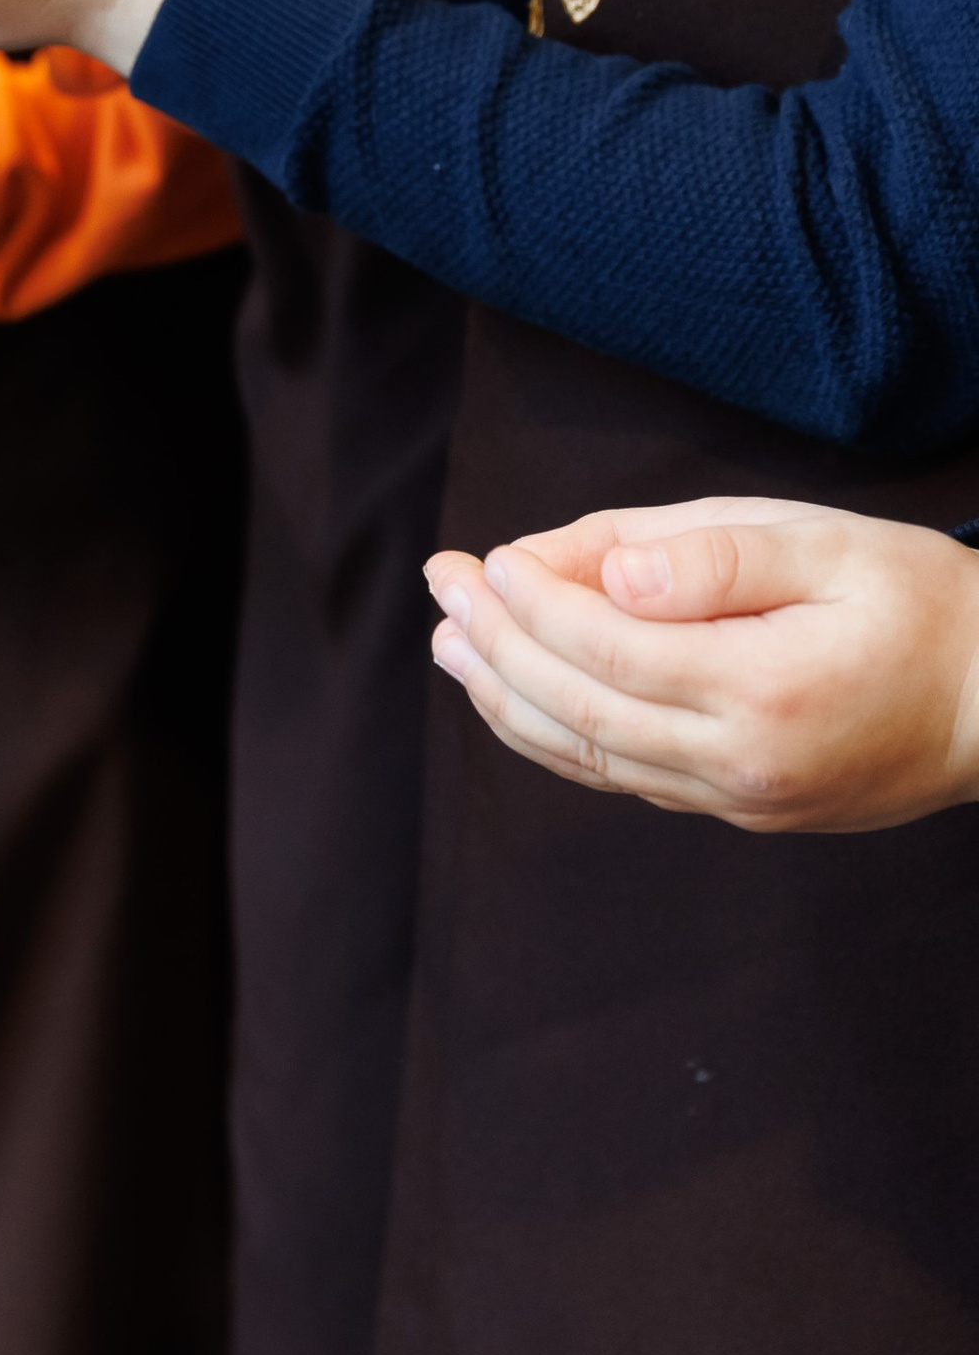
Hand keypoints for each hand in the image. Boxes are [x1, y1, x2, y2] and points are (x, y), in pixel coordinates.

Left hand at [427, 500, 978, 832]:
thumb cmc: (915, 602)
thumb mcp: (824, 546)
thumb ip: (710, 559)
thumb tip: (601, 576)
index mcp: (760, 688)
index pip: (605, 647)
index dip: (533, 601)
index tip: (486, 554)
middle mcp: (740, 761)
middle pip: (578, 707)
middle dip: (494, 644)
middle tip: (440, 584)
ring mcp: (738, 798)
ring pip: (589, 755)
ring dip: (505, 698)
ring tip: (447, 642)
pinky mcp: (741, 808)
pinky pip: (623, 775)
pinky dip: (556, 735)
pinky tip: (515, 695)